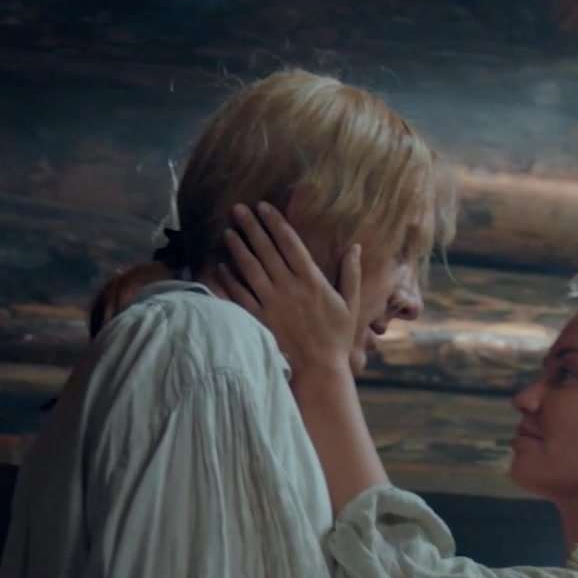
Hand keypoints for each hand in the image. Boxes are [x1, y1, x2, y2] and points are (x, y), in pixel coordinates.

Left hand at [210, 201, 365, 387]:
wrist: (319, 370)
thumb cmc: (336, 338)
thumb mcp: (351, 304)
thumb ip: (351, 274)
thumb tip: (355, 246)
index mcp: (311, 280)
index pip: (289, 243)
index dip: (275, 222)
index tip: (263, 206)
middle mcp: (289, 287)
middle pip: (266, 250)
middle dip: (251, 227)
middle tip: (238, 209)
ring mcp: (272, 303)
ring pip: (250, 269)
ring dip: (238, 248)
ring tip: (228, 232)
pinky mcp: (259, 319)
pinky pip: (240, 296)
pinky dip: (229, 280)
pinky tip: (221, 267)